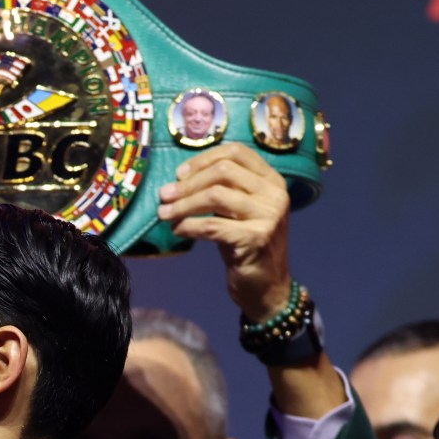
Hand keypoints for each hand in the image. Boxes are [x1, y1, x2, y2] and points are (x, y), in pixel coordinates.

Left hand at [153, 144, 297, 322]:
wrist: (266, 286)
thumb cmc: (245, 244)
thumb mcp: (238, 211)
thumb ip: (221, 190)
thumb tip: (178, 180)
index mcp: (271, 180)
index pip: (236, 152)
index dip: (203, 159)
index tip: (179, 174)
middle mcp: (274, 193)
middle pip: (223, 171)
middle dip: (188, 183)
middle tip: (164, 195)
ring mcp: (268, 215)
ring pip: (215, 195)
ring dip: (183, 204)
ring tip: (164, 213)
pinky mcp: (255, 238)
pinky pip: (212, 226)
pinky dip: (189, 226)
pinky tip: (177, 230)